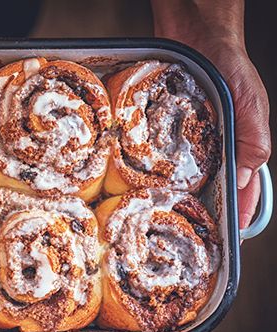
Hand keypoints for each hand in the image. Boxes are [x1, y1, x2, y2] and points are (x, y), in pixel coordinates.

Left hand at [151, 0, 270, 228]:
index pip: (243, 185)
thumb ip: (252, 139)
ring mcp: (189, 135)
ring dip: (178, 193)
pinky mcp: (165, 125)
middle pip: (212, 184)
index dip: (238, 210)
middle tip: (191, 232)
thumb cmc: (228, 62)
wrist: (196, 31)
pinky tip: (145, 181)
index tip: (229, 235)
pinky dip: (155, 167)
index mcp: (241, 141)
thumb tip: (244, 178)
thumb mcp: (250, 101)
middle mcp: (213, 141)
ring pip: (184, 173)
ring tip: (167, 214)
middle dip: (205, 208)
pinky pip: (160, 151)